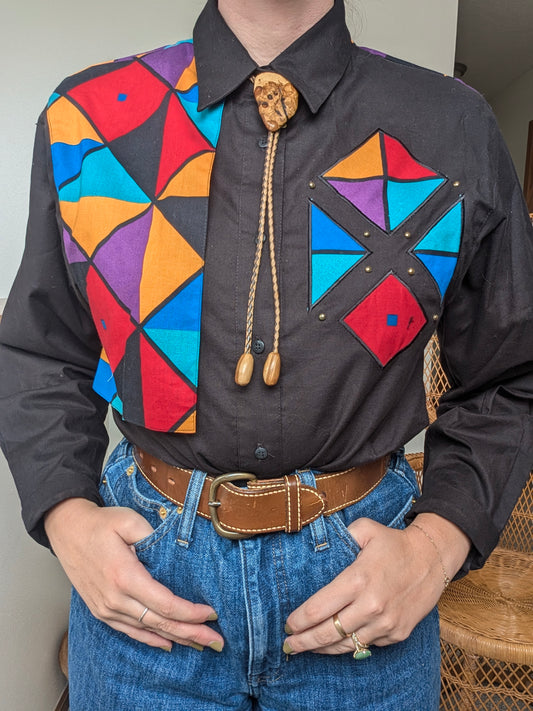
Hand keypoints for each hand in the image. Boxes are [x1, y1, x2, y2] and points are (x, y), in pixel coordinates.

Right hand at [45, 498, 223, 651]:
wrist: (68, 530)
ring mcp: (106, 608)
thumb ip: (153, 536)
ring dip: (176, 638)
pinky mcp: (101, 610)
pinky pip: (130, 631)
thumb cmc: (99, 524)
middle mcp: (114, 598)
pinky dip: (151, 639)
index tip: (212, 613)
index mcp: (124, 576)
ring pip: (147, 630)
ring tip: (200, 644)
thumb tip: (176, 550)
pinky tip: (168, 644)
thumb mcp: (129, 520)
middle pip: (160, 622)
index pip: (165, 604)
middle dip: (191, 632)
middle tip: (216, 641)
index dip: (191, 613)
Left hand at [283, 514, 469, 654]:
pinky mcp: (397, 634)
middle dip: (303, 641)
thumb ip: (340, 536)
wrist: (433, 559)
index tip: (287, 623)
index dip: (299, 619)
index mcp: (358, 579)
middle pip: (327, 633)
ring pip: (345, 645)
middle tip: (287, 644)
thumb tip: (317, 541)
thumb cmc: (395, 543)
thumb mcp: (365, 529)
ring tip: (306, 648)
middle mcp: (371, 606)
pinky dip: (349, 645)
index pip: (318, 608)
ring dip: (322, 649)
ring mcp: (386, 623)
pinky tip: (335, 642)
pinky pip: (366, 645)